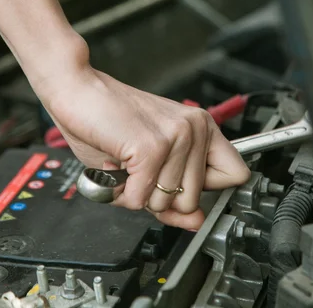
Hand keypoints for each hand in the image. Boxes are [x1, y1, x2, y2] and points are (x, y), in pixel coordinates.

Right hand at [33, 47, 249, 229]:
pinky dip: (119, 191)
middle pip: (194, 202)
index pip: (236, 175)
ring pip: (165, 205)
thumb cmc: (108, 121)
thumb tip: (195, 221)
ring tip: (124, 162)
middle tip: (139, 170)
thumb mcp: (148, 164)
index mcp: (202, 127)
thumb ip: (174, 196)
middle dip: (159, 198)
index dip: (208, 191)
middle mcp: (195, 129)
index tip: (181, 187)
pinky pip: (139, 200)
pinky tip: (113, 163)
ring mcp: (176, 138)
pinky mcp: (152, 147)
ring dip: (135, 192)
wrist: (76, 90)